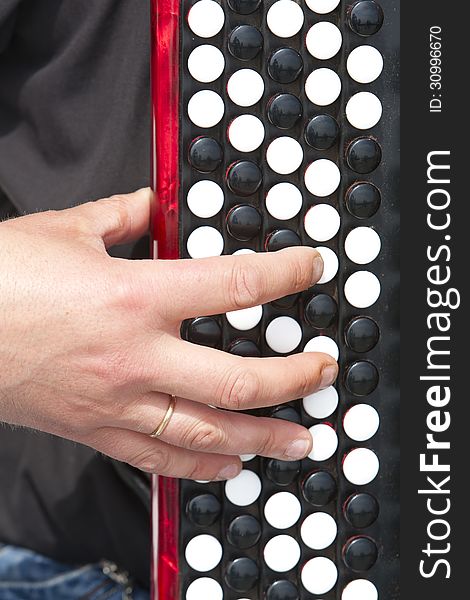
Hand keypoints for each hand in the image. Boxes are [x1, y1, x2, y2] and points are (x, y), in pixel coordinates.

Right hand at [0, 188, 337, 480]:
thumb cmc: (0, 279)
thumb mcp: (67, 229)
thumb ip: (124, 215)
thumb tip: (153, 204)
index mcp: (135, 296)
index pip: (234, 287)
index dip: (285, 275)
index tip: (310, 269)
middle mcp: (136, 356)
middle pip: (239, 380)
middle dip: (294, 378)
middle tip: (324, 372)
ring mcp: (117, 401)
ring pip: (207, 432)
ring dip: (263, 438)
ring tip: (301, 441)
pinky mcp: (95, 428)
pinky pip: (158, 459)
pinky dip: (200, 467)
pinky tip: (228, 467)